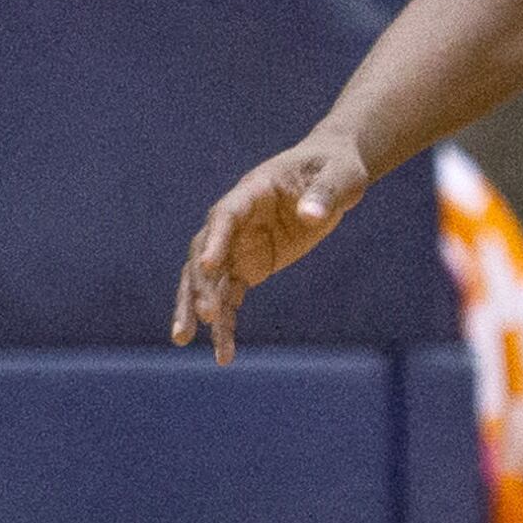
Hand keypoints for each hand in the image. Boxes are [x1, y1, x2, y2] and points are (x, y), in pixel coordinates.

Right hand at [172, 129, 371, 362]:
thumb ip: (325, 194)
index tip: (210, 265)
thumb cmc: (335, 168)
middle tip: (205, 315)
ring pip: (206, 279)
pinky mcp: (248, 266)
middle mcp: (235, 220)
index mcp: (252, 191)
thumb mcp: (341, 176)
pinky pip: (228, 296)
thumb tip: (311, 216)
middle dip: (201, 283)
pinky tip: (223, 354)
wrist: (331, 176)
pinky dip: (224, 323)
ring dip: (195, 307)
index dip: (217, 240)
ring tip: (182, 339)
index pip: (226, 216)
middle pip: (206, 252)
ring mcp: (237, 245)